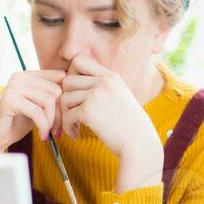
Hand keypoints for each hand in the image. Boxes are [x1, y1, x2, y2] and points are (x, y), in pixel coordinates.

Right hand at [0, 69, 65, 151]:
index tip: (65, 118)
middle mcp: (20, 77)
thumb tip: (74, 92)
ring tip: (48, 133)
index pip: (59, 79)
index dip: (66, 100)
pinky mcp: (9, 100)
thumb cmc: (15, 124)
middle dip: (60, 114)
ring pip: (48, 100)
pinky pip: (37, 111)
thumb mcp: (37, 107)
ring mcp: (14, 87)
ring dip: (51, 121)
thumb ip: (51, 98)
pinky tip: (41, 136)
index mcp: (28, 75)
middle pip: (56, 90)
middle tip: (57, 130)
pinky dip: (43, 126)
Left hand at [60, 54, 163, 191]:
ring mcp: (95, 95)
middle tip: (72, 112)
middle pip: (67, 80)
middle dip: (66, 98)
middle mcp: (103, 81)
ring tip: (75, 125)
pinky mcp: (88, 112)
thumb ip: (101, 86)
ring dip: (65, 114)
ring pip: (64, 98)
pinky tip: (76, 134)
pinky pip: (66, 116)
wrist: (139, 143)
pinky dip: (67, 127)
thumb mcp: (119, 96)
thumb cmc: (129, 124)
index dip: (71, 74)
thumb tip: (70, 83)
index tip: (76, 93)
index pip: (78, 60)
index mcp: (110, 75)